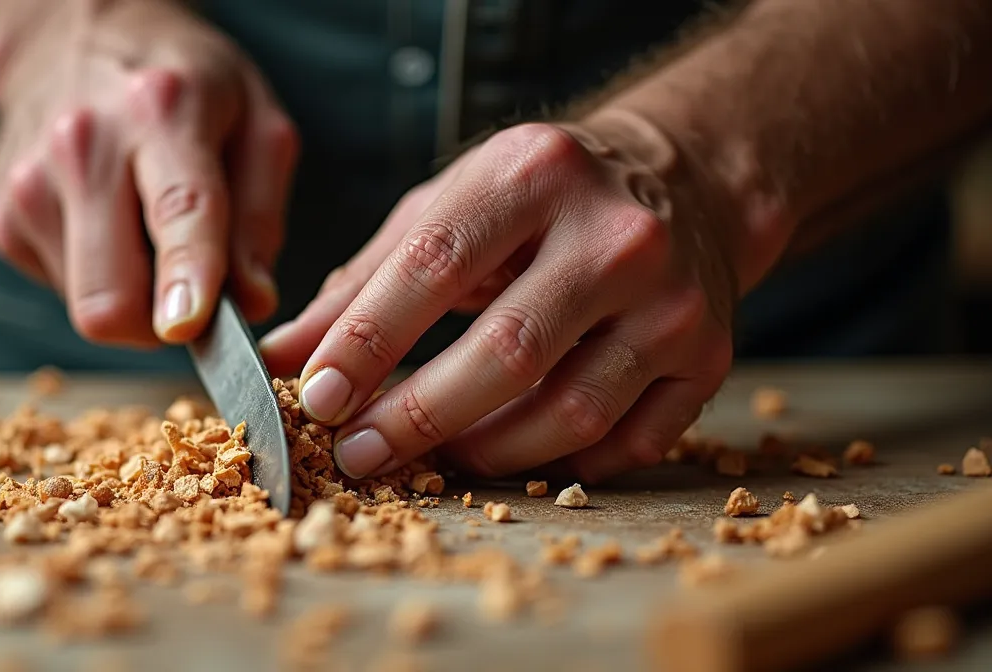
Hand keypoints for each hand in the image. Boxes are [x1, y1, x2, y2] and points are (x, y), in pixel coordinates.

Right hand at [0, 0, 297, 345]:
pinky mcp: (1, 219)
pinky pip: (64, 291)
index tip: (188, 324)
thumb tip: (252, 302)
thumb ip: (261, 215)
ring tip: (145, 233)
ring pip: (88, 306)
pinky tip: (108, 225)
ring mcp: (29, 184)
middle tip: (192, 300)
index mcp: (162, 112)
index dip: (186, 276)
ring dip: (132, 298)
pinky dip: (99, 278)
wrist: (69, 37)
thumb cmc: (183, 85)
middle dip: (159, 325)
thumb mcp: (255, 121)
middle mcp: (83, 147)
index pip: (178, 210)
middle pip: (109, 296)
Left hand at [261, 118, 737, 482]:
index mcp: (535, 174)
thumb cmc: (537, 202)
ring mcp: (673, 300)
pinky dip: (560, 463)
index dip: (367, 340)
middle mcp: (616, 234)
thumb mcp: (448, 209)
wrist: (683, 184)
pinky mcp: (708, 357)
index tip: (317, 396)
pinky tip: (515, 453)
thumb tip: (282, 356)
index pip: (435, 265)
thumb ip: (363, 282)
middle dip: (418, 416)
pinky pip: (625, 443)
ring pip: (568, 412)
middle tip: (361, 453)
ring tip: (433, 456)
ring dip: (484, 452)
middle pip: (506, 352)